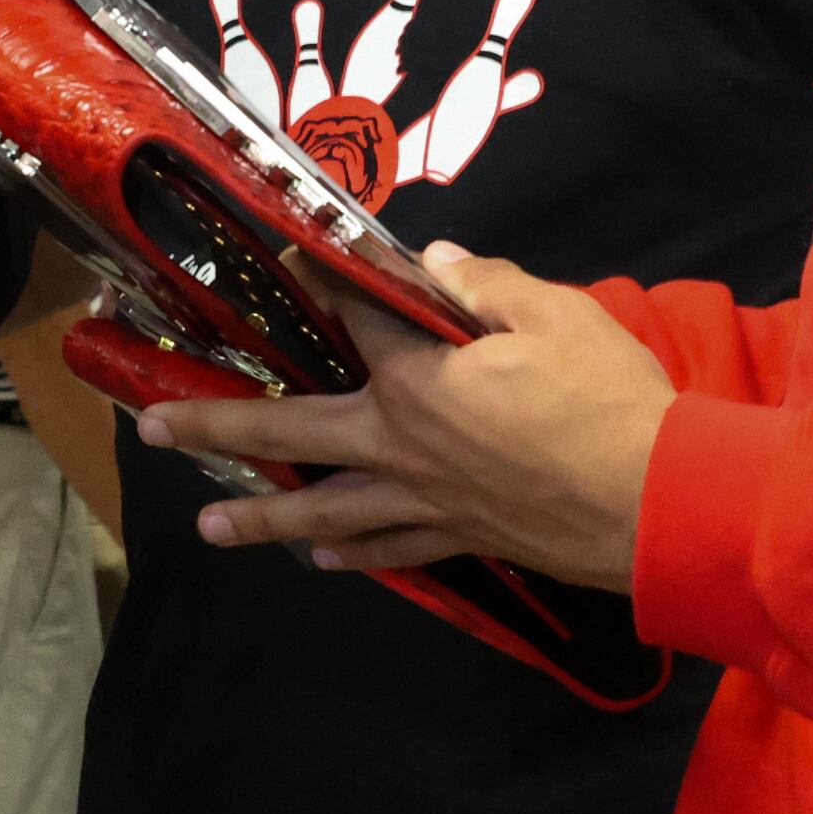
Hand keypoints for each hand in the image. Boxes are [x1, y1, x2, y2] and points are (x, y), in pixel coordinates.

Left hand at [135, 242, 674, 590]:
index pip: (353, 314)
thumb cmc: (610, 400)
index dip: (318, 278)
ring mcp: (429, 499)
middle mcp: (404, 444)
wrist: (662, 503)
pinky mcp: (464, 537)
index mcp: (419, 378)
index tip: (285, 255)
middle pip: (292, 433)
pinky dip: (354, 554)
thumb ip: (486, 283)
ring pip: (327, 510)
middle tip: (150, 428)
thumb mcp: (555, 315)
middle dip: (217, 426)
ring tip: (208, 527)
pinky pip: (393, 548)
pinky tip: (324, 559)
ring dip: (263, 519)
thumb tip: (434, 260)